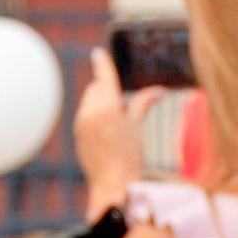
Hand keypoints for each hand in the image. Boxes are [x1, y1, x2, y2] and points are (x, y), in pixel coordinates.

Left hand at [73, 47, 145, 215]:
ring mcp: (82, 122)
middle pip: (97, 88)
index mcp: (108, 108)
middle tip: (124, 110)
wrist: (112, 184)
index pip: (104, 78)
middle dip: (108, 90)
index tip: (98, 53)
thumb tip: (159, 91)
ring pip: (90, 100)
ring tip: (116, 125)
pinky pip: (85, 113)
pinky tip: (107, 134)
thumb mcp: (138, 127)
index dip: (102, 64)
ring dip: (101, 102)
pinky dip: (95, 114)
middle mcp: (91, 112)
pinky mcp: (78, 132)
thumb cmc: (130, 156)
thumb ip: (143, 104)